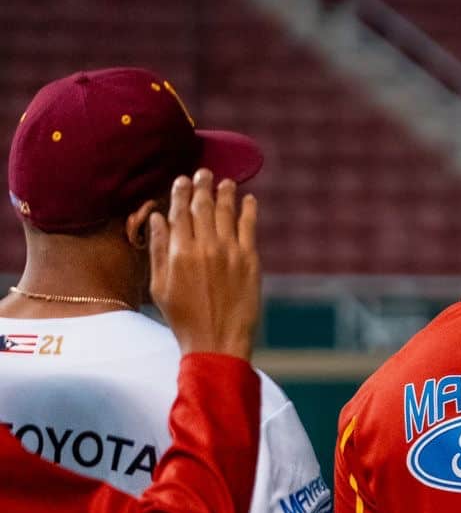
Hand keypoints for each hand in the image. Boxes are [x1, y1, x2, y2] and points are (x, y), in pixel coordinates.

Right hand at [150, 169, 260, 359]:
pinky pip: (250, 228)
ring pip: (227, 213)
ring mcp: (230, 252)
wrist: (217, 340)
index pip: (179, 212)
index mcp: (178, 252)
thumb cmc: (183, 317)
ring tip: (226, 182)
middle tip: (204, 173)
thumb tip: (157, 218)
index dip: (180, 193)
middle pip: (203, 207)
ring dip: (226, 194)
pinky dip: (249, 211)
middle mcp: (204, 247)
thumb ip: (158, 249)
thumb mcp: (160, 285)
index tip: (182, 179)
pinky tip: (249, 200)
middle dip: (202, 186)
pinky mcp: (250, 261)